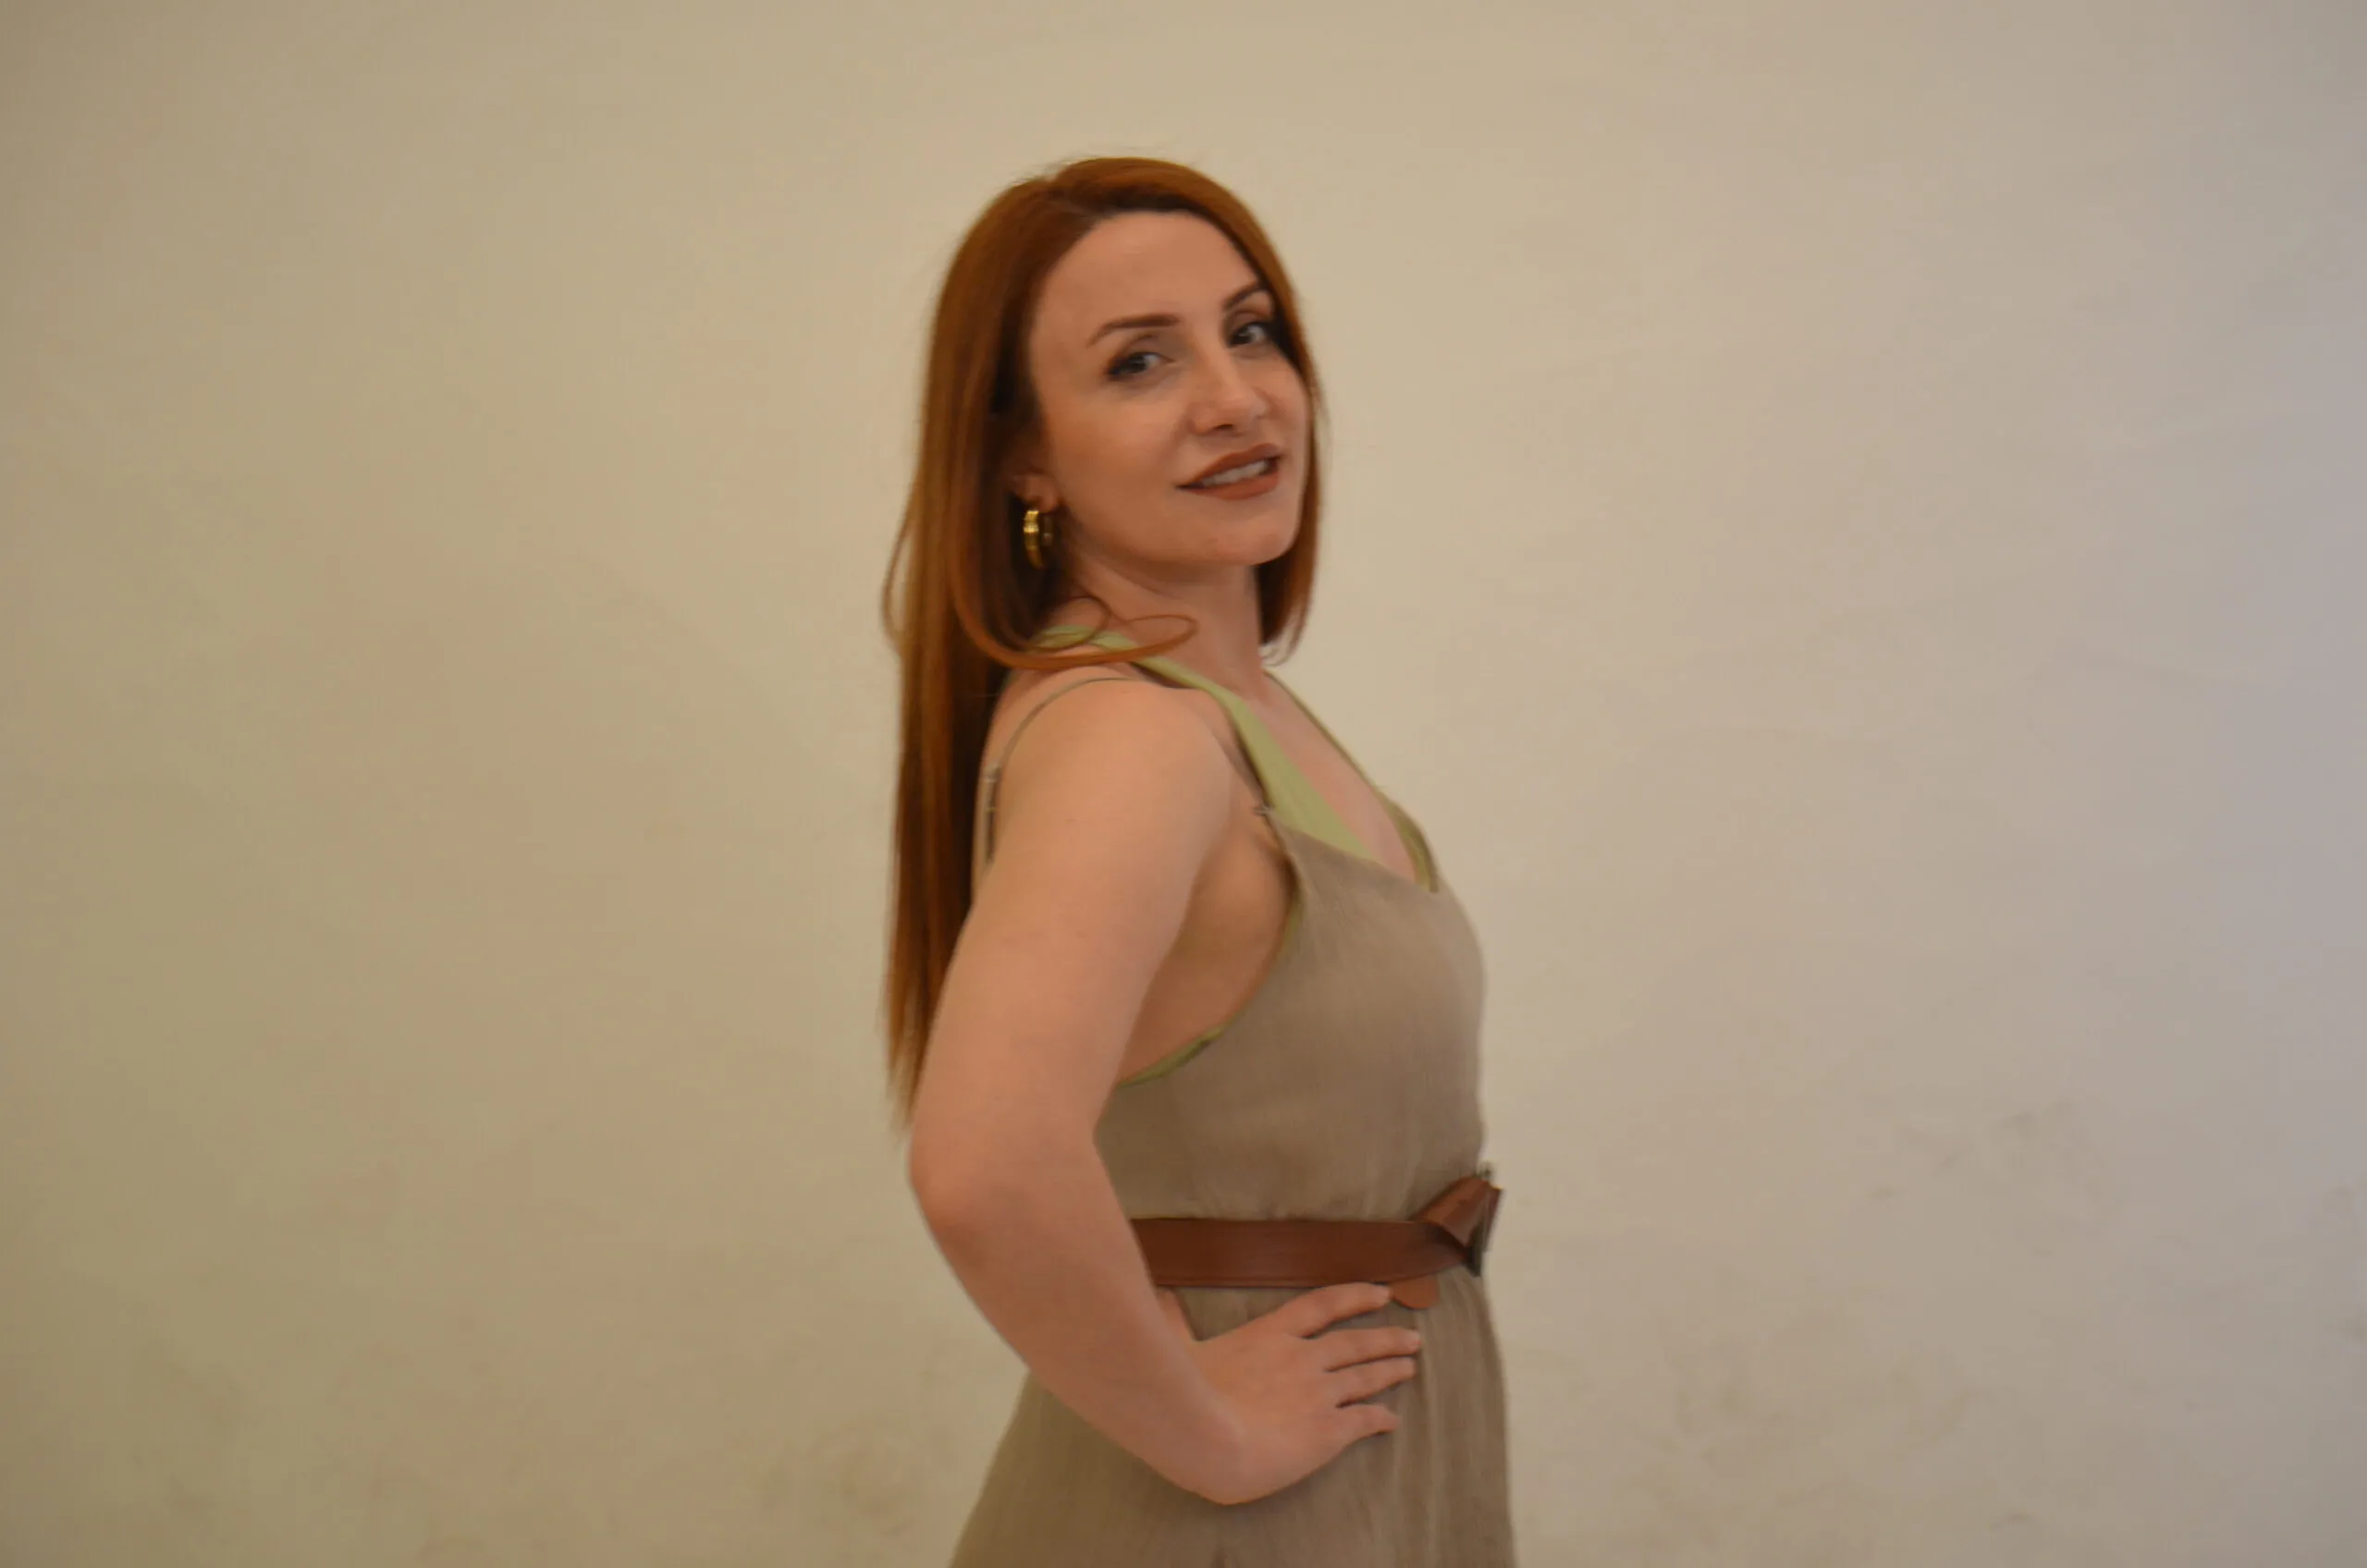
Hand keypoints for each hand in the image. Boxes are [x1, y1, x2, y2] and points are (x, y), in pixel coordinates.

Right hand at [1154, 1280, 1422, 1505]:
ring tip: (1411, 1366)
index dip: (1354, 1297)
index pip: (1322, 1306)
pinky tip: (1392, 1421)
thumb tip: (1161, 1298)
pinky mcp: (1328, 1430)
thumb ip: (1175, 1322)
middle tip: (1413, 1337)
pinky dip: (1381, 1418)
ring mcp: (1318, 1393)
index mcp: (1269, 1335)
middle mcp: (1302, 1359)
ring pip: (1365, 1377)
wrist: (1209, 1437)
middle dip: (1385, 1338)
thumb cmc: (1186, 1391)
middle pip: (1353, 1343)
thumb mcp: (1177, 1348)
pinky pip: (1363, 1420)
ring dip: (1390, 1371)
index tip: (1381, 1293)